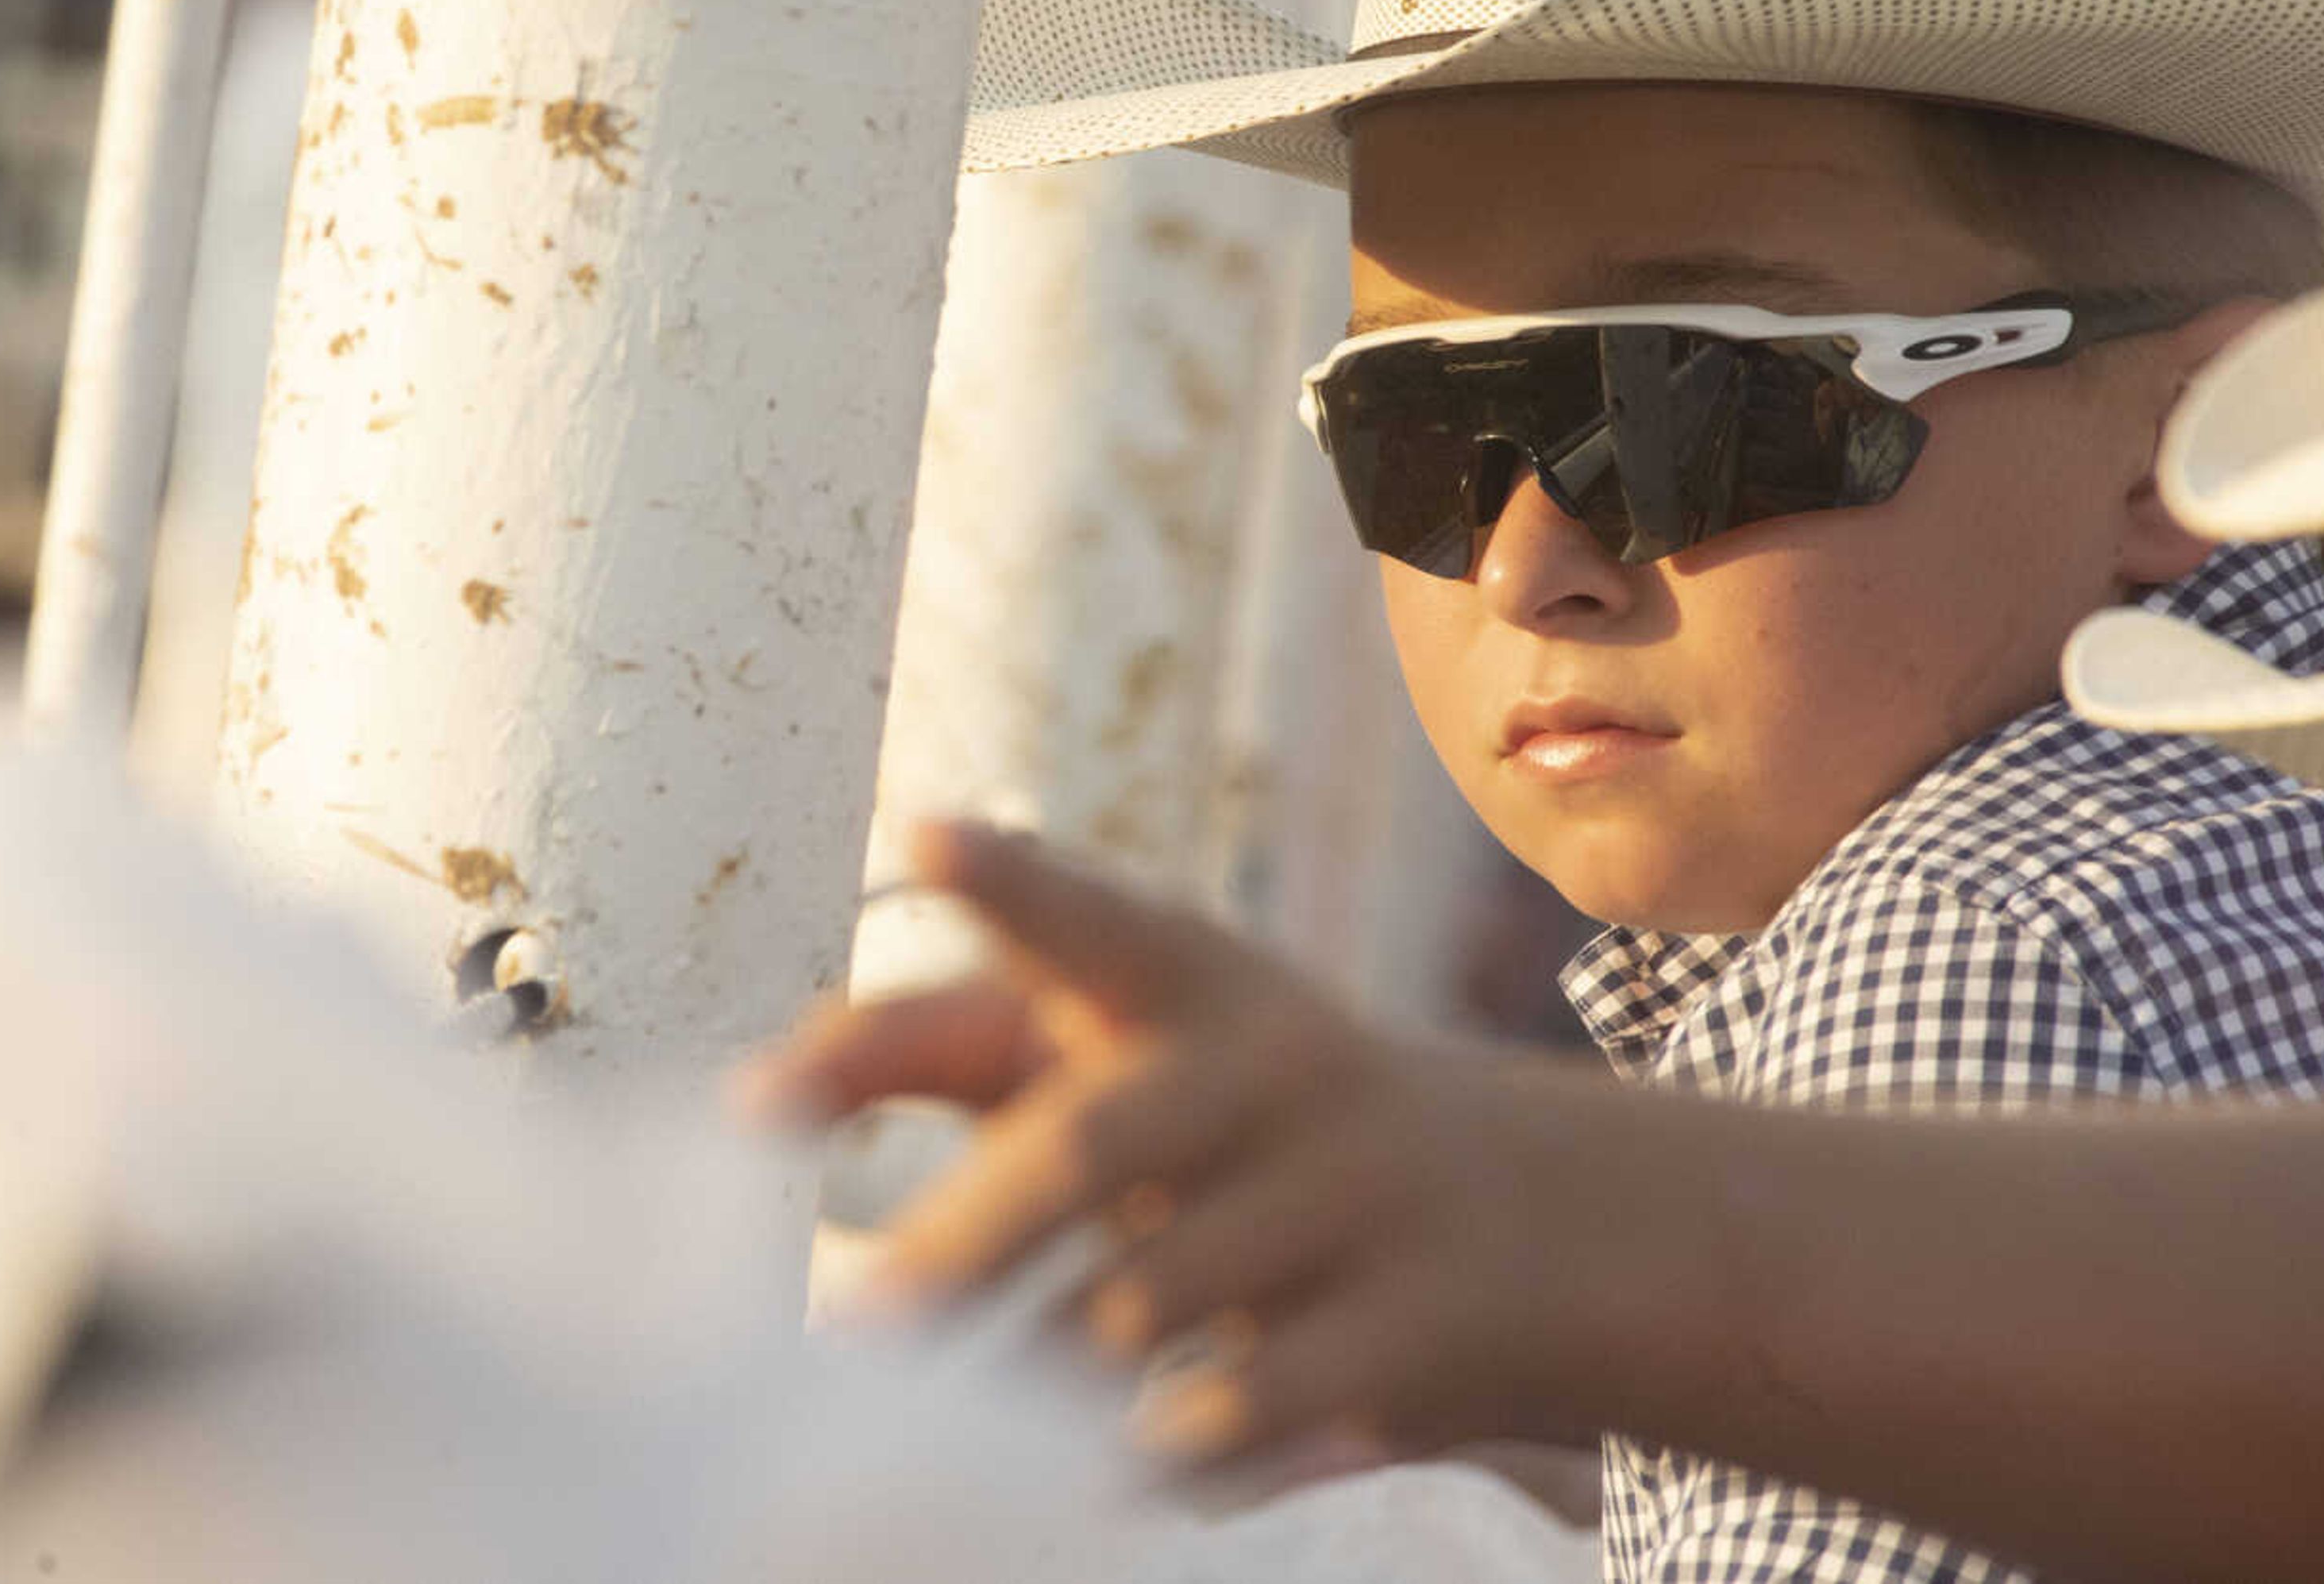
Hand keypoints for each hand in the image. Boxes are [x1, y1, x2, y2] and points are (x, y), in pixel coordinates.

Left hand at [735, 819, 1580, 1477]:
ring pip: (1148, 1301)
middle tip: (854, 1336)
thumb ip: (970, 1052)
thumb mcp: (1152, 1054)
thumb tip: (762, 1084)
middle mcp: (1276, 1066)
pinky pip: (1253, 1402)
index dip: (1015, 882)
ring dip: (1036, 1380)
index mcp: (1198, 980)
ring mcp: (1359, 1187)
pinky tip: (1101, 1487)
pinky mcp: (1421, 1318)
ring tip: (939, 1444)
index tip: (930, 837)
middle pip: (1086, 1148)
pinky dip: (1162, 1454)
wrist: (1561, 1218)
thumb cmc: (1260, 1134)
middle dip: (960, 1248)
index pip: (1093, 921)